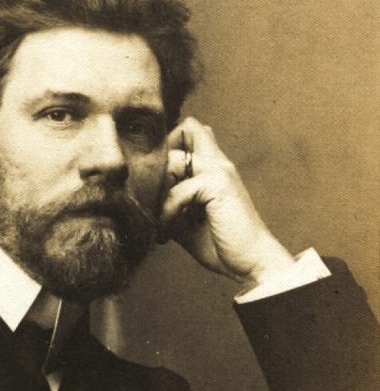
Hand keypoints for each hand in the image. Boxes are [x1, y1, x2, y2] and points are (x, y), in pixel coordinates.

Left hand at [159, 117, 294, 286]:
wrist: (251, 262)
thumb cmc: (220, 243)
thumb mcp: (186, 218)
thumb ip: (170, 200)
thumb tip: (141, 196)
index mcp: (213, 167)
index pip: (190, 130)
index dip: (167, 147)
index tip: (156, 184)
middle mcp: (218, 162)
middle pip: (185, 128)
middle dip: (159, 164)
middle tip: (154, 201)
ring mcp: (219, 170)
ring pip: (172, 158)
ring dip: (159, 193)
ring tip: (161, 223)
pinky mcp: (218, 184)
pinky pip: (177, 190)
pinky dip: (167, 214)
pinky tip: (168, 233)